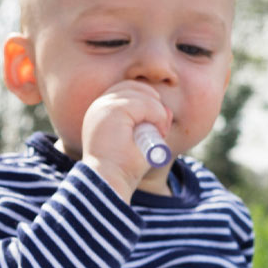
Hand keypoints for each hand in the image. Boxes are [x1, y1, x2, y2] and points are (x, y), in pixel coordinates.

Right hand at [77, 79, 170, 199]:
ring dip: (157, 111)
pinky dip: (157, 115)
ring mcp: (104, 106)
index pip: (126, 90)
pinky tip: (159, 131)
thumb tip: (167, 110)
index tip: (156, 123)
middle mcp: (99, 105)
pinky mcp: (113, 111)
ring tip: (160, 132)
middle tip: (161, 126)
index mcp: (101, 112)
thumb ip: (152, 124)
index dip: (146, 101)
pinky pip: (144, 102)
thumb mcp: (142, 142)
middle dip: (153, 101)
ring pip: (140, 93)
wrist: (110, 181)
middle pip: (133, 86)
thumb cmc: (123, 168)